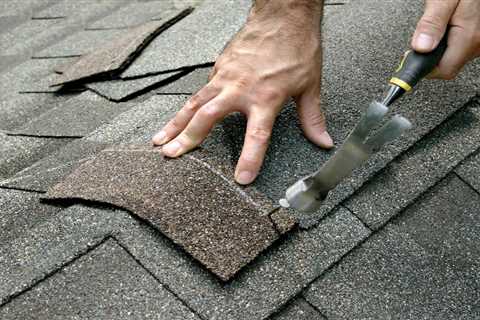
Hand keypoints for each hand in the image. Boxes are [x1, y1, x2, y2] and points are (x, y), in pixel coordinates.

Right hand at [153, 0, 332, 184]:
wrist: (283, 15)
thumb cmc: (297, 47)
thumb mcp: (310, 85)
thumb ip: (312, 118)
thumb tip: (323, 141)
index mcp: (266, 97)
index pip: (256, 136)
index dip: (249, 159)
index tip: (240, 178)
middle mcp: (240, 89)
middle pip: (207, 117)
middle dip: (187, 139)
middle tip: (171, 155)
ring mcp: (225, 77)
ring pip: (194, 102)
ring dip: (175, 123)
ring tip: (159, 140)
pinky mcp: (219, 67)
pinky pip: (201, 90)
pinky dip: (188, 105)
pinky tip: (180, 117)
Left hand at [411, 0, 479, 78]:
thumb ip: (431, 23)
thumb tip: (420, 47)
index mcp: (469, 36)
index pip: (443, 70)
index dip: (424, 68)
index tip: (409, 60)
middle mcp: (478, 42)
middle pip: (447, 65)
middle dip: (430, 57)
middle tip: (419, 40)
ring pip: (453, 56)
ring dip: (439, 48)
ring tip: (435, 28)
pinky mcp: (479, 35)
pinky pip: (459, 46)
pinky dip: (448, 41)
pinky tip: (445, 27)